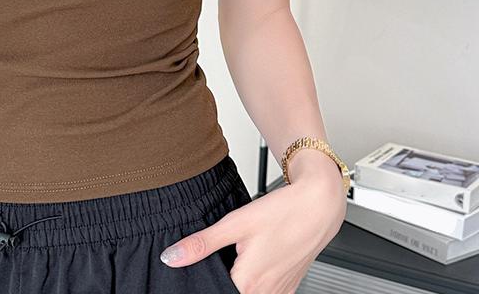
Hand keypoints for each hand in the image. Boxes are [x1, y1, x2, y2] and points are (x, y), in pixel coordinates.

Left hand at [159, 168, 345, 292]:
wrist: (318, 204)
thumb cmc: (282, 212)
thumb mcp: (235, 223)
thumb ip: (201, 244)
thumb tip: (171, 258)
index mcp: (249, 284)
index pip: (215, 290)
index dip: (204, 280)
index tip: (201, 268)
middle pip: (231, 291)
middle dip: (221, 277)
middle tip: (225, 253)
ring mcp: (280, 292)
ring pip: (249, 292)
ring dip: (239, 279)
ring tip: (238, 254)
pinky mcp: (289, 286)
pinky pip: (266, 291)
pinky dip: (255, 279)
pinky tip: (252, 258)